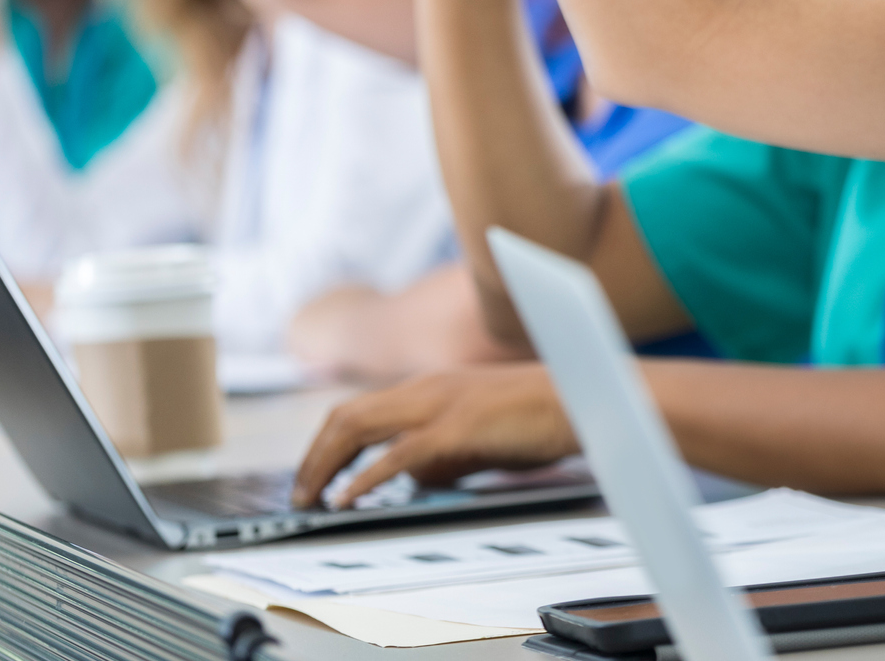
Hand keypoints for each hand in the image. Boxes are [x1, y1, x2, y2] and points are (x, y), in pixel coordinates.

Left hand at [292, 362, 576, 508]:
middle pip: (345, 415)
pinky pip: (393, 456)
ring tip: (309, 497)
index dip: (330, 443)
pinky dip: (362, 479)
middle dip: (313, 455)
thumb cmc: (541, 416)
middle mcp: (426, 387)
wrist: (584, 396)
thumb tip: (412, 479)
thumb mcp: (481, 432)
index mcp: (433, 385)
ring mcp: (438, 404)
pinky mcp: (454, 428)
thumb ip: (444, 451)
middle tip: (300, 492)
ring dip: (324, 464)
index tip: (317, 475)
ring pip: (356, 427)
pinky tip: (346, 499)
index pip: (362, 409)